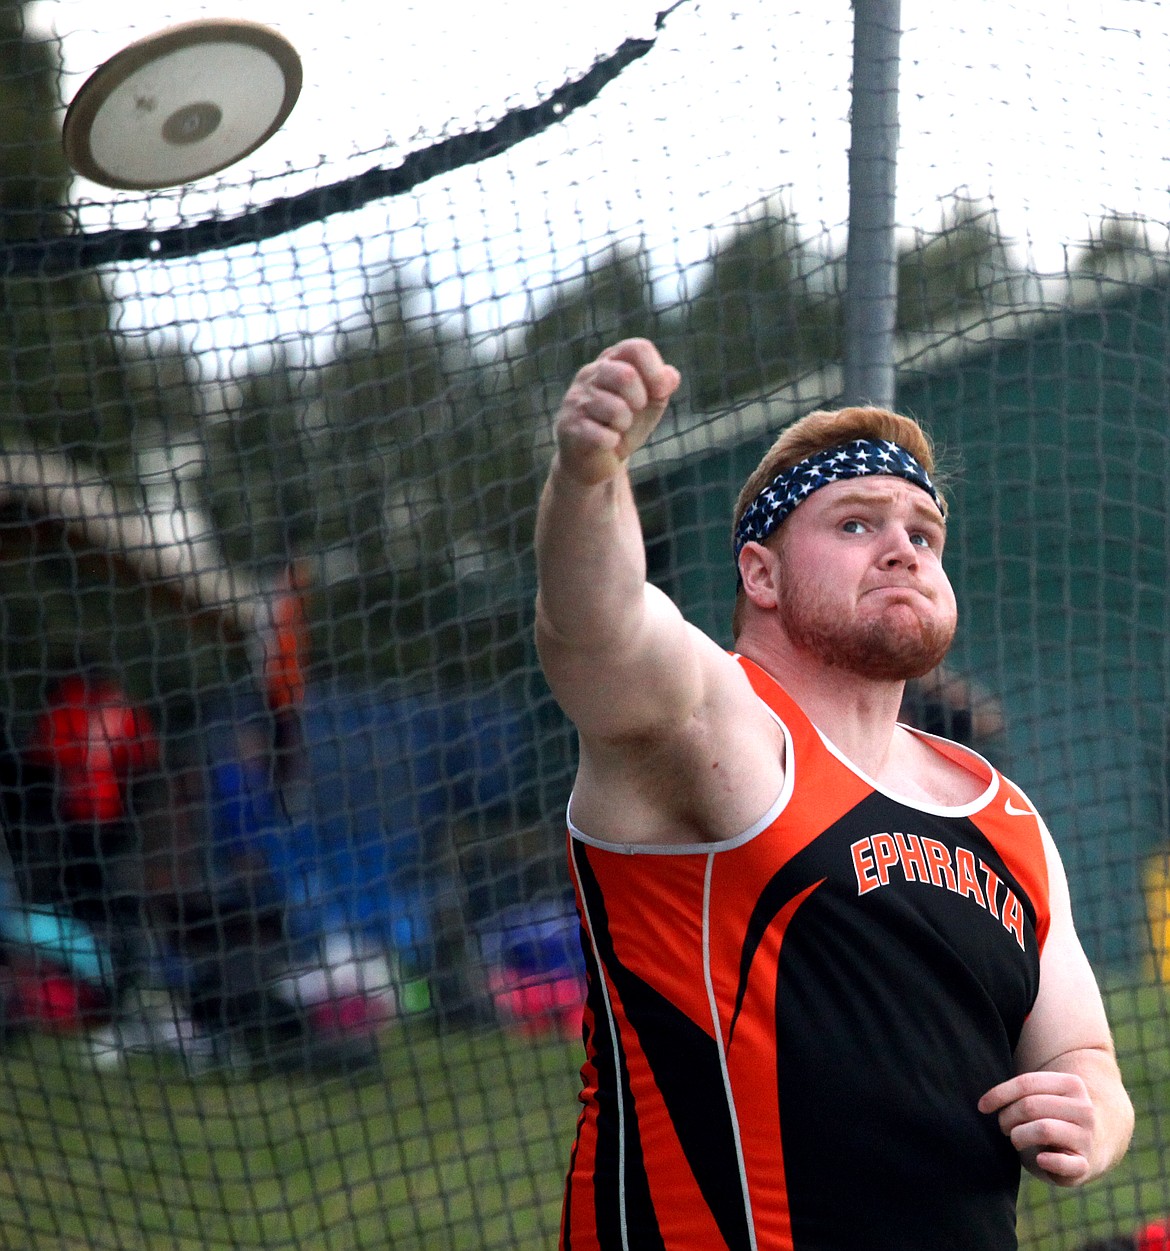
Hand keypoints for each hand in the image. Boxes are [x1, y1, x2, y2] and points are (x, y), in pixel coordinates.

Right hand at [553, 339, 680, 485]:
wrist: (594, 460)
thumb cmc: (623, 426)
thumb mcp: (649, 405)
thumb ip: (662, 387)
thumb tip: (670, 376)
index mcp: (611, 361)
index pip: (637, 349)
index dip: (655, 370)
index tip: (661, 391)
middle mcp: (589, 374)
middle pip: (626, 375)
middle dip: (641, 400)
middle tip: (635, 411)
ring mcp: (576, 399)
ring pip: (616, 408)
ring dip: (625, 424)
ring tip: (617, 428)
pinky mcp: (569, 425)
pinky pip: (602, 435)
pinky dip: (612, 442)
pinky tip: (606, 442)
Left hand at [978, 1070, 1097, 1185]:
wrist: (1095, 1144)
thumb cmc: (1055, 1115)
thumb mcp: (1044, 1096)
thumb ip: (1020, 1093)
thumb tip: (984, 1104)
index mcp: (1071, 1084)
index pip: (1026, 1084)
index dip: (998, 1095)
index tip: (982, 1106)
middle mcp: (1084, 1108)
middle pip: (1030, 1106)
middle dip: (1007, 1118)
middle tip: (1003, 1126)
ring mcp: (1087, 1136)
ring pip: (1043, 1129)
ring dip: (1019, 1136)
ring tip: (1015, 1139)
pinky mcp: (1085, 1164)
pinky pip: (1065, 1163)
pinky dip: (1049, 1161)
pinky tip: (1040, 1158)